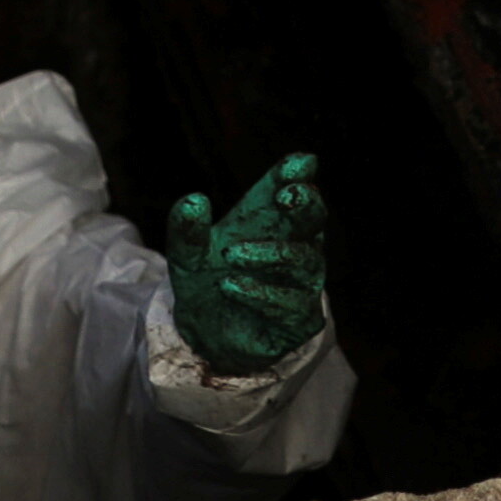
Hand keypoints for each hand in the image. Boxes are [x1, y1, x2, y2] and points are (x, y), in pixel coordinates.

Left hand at [162, 151, 329, 372]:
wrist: (204, 337)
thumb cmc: (205, 282)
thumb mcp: (187, 255)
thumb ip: (186, 230)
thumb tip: (194, 201)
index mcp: (269, 220)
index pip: (290, 188)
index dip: (297, 173)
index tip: (300, 163)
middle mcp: (292, 245)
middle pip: (314, 218)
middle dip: (306, 204)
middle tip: (288, 195)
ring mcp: (301, 283)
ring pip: (304, 259)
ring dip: (270, 254)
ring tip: (231, 255)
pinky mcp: (300, 318)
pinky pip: (290, 302)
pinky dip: (259, 292)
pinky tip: (230, 286)